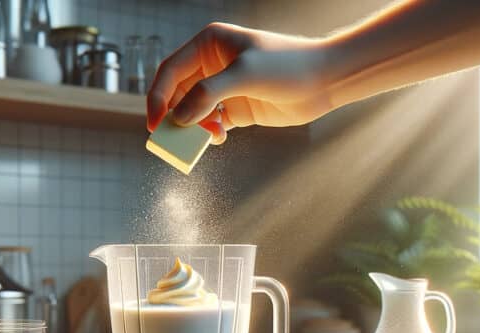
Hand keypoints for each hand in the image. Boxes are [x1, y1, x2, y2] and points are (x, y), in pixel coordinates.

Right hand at [146, 22, 334, 143]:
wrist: (325, 79)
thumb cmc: (287, 65)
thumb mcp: (244, 75)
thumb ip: (208, 94)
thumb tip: (178, 117)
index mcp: (208, 44)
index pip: (170, 71)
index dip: (157, 97)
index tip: (155, 124)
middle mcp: (212, 65)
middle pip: (177, 94)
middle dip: (175, 116)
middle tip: (172, 140)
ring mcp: (224, 88)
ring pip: (192, 112)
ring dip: (193, 128)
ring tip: (206, 137)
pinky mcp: (236, 109)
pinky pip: (210, 124)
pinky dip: (208, 134)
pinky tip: (218, 139)